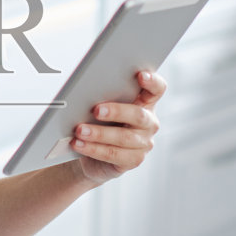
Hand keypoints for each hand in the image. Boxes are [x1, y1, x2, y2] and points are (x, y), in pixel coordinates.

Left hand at [70, 69, 165, 183]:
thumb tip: (85, 92)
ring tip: (80, 130)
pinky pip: (114, 154)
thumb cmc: (99, 124)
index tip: (140, 75)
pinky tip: (79, 144)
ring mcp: (144, 142)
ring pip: (124, 137)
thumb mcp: (103, 107)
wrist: (93, 154)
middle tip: (96, 110)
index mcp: (145, 102)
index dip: (152, 82)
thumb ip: (103, 97)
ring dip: (99, 133)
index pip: (157, 89)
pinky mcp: (134, 160)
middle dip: (116, 111)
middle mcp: (149, 122)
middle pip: (138, 115)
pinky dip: (93, 149)